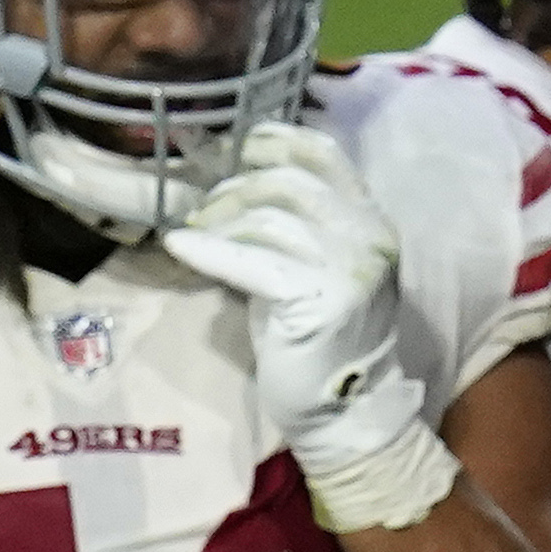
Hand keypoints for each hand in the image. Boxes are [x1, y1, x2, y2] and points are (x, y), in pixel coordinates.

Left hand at [160, 123, 460, 533]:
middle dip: (235, 188)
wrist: (345, 410)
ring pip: (267, 217)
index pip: (325, 155)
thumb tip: (233, 189)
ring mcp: (347, 266)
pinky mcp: (317, 298)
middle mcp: (366, 236)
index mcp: (370, 221)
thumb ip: (294, 228)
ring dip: (219, 220)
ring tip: (194, 233)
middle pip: (287, 182)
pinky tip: (180, 247)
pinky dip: (208, 250)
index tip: (239, 147)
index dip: (276, 141)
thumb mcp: (315, 270)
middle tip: (202, 207)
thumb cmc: (319, 343)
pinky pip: (251, 259)